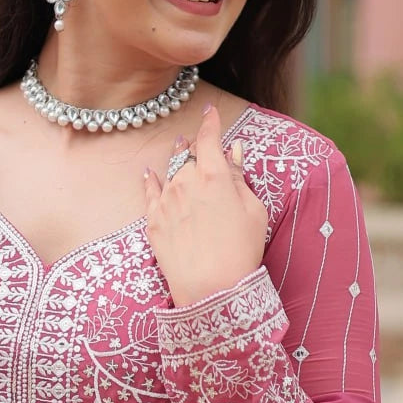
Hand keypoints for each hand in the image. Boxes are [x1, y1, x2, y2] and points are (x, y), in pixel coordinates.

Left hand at [143, 104, 267, 307]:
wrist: (211, 290)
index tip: (209, 112)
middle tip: (199, 142)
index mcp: (213, 176)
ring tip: (179, 149)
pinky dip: (150, 180)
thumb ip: (239, 179)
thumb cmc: (241, 251)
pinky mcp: (153, 222)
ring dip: (176, 159)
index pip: (209, 138)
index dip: (210, 123)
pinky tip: (149, 173)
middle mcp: (186, 182)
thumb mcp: (253, 211)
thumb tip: (233, 153)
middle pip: (188, 154)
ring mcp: (166, 201)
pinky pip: (150, 193)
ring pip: (170, 171)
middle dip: (195, 146)